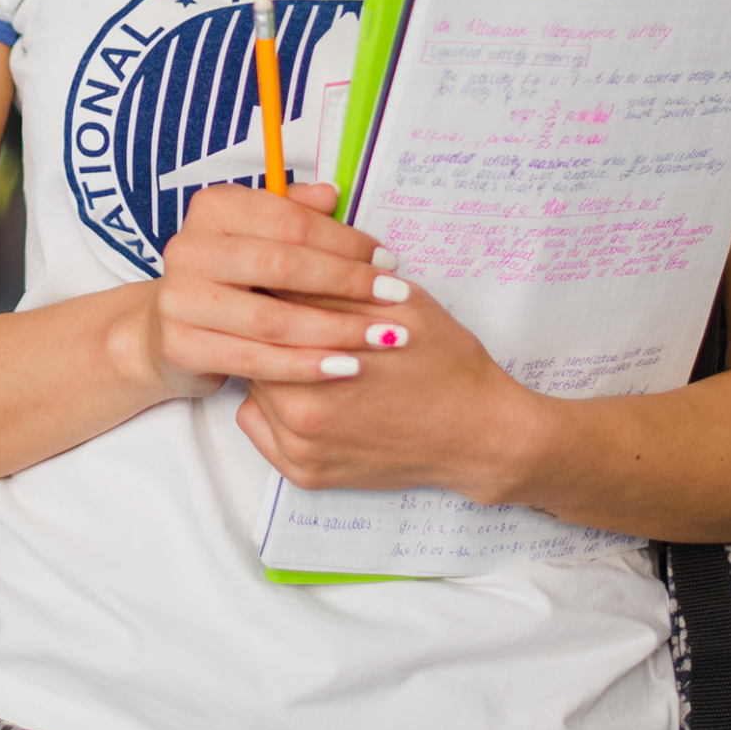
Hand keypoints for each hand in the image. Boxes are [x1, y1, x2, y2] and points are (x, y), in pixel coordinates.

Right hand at [126, 183, 417, 399]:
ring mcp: (180, 299)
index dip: (344, 241)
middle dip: (347, 282)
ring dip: (335, 329)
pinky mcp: (181, 346)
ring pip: (272, 318)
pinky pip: (256, 360)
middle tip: (396, 296)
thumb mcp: (258, 235)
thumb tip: (331, 194)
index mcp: (212, 208)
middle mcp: (188, 249)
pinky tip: (343, 367)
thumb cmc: (231, 279)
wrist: (168, 329)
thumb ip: (294, 213)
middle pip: (282, 266)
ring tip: (381, 336)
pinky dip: (305, 366)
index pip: (289, 221)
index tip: (387, 260)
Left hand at [231, 273, 545, 501]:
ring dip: (268, 366)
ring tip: (304, 354)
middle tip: (289, 314)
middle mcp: (301, 407)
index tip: (277, 279)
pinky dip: (271, 408)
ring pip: (252, 385)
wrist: (477, 433)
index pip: (268, 302)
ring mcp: (300, 446)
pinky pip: (257, 427)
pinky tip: (305, 393)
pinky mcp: (304, 473)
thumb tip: (281, 256)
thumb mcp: (399, 302)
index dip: (272, 285)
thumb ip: (334, 281)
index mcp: (321, 353)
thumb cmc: (445, 362)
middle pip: (254, 345)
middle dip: (268, 325)